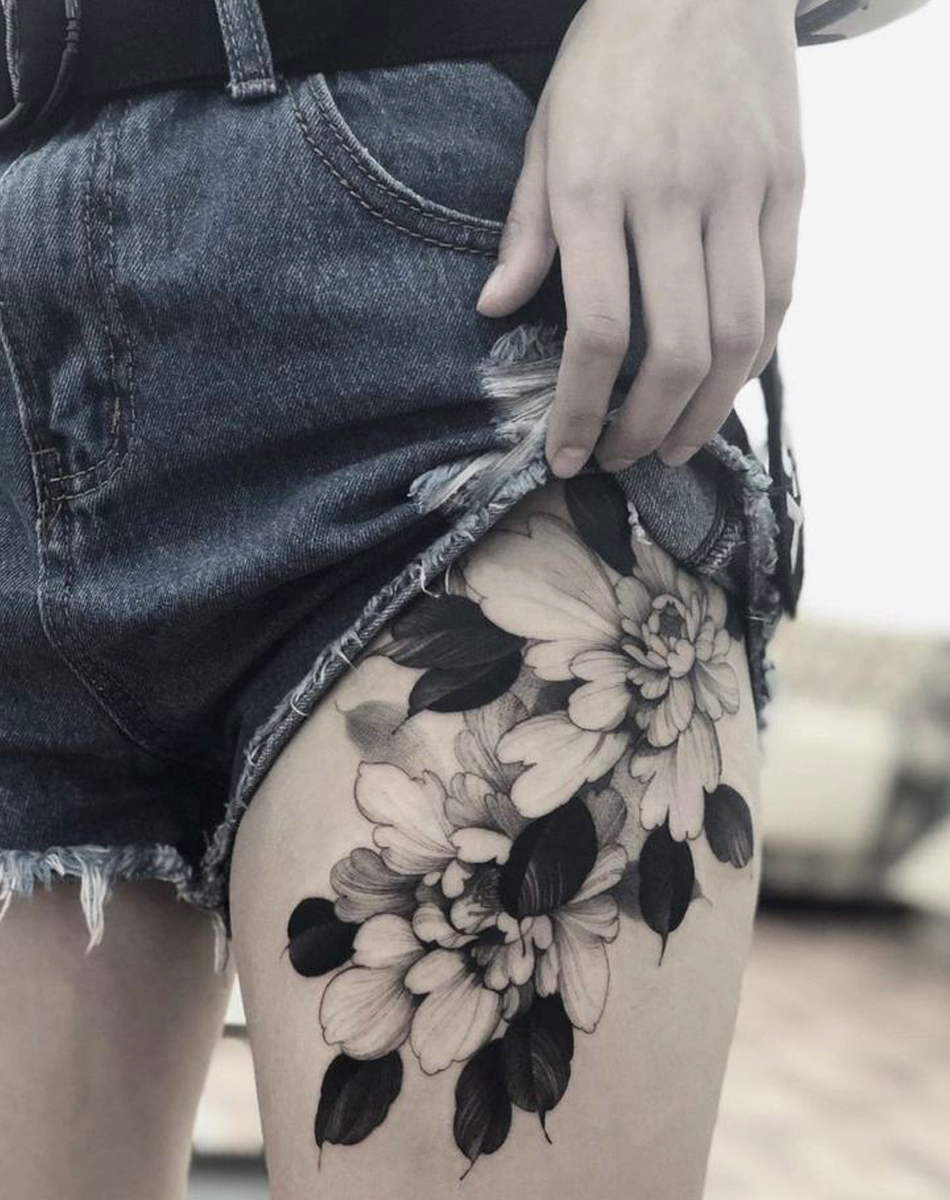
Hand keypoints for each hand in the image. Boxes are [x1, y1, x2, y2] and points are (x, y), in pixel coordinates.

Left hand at [475, 0, 804, 475]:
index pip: (597, 330)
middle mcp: (672, 195)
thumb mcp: (546, 135)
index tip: (566, 455)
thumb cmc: (610, 60)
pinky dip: (753, 355)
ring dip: (706, 410)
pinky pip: (779, 292)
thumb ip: (526, 230)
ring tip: (676, 445)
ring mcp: (740, 190)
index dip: (580, 410)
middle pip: (674, 350)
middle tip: (622, 459)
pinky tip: (723, 385)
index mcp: (596, 188)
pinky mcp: (787, 184)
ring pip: (737, 334)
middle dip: (646, 428)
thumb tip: (493, 312)